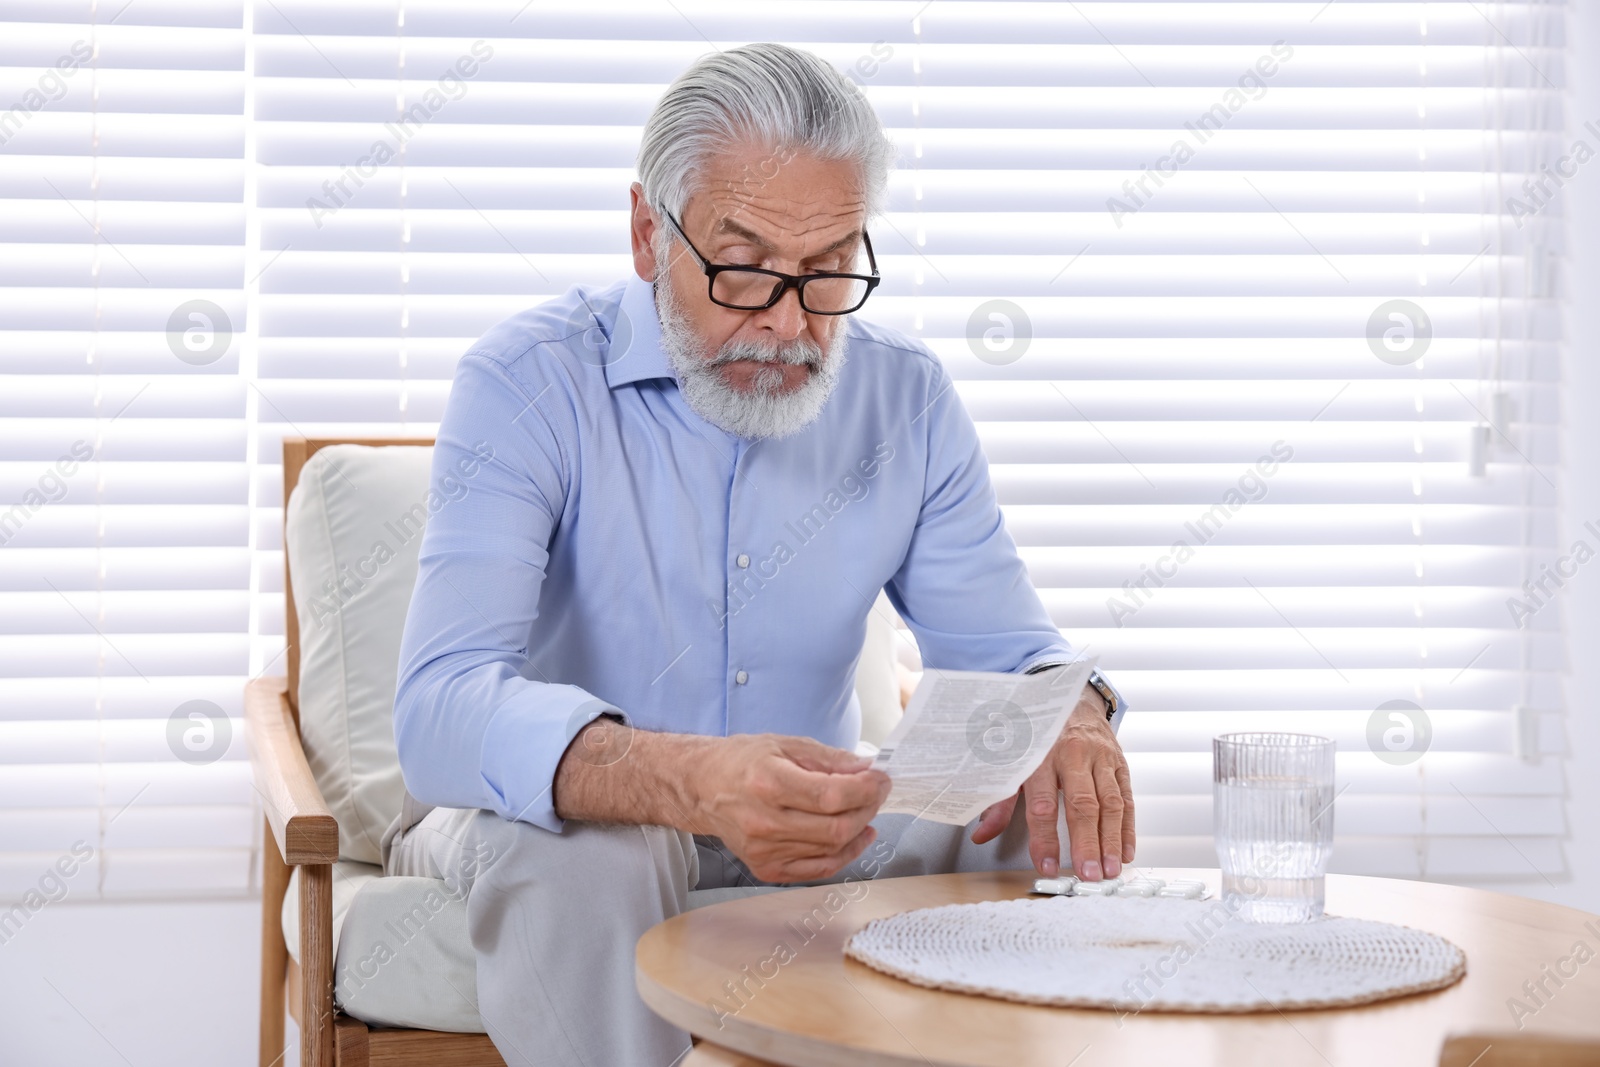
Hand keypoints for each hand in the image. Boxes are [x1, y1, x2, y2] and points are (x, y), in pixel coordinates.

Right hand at [690, 734, 890, 882]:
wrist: (703, 788)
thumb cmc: (742, 761)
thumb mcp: (785, 744)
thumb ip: (829, 758)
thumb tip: (866, 770)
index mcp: (768, 783)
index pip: (831, 796)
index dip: (866, 789)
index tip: (881, 779)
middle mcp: (764, 821)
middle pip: (835, 828)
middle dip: (868, 808)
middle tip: (877, 792)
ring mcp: (764, 850)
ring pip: (831, 850)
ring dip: (860, 829)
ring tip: (866, 809)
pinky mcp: (766, 868)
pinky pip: (818, 869)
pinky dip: (844, 854)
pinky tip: (856, 836)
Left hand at [968, 688, 1134, 880]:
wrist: (1070, 699)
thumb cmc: (1038, 735)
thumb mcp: (1013, 761)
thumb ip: (999, 801)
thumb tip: (982, 834)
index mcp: (1040, 756)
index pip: (1042, 804)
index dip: (1044, 838)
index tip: (1046, 865)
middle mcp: (1073, 756)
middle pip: (1081, 805)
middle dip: (1085, 843)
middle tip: (1087, 874)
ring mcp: (1100, 758)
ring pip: (1109, 803)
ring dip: (1110, 841)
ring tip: (1109, 870)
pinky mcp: (1119, 762)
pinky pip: (1126, 797)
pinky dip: (1128, 828)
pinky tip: (1126, 851)